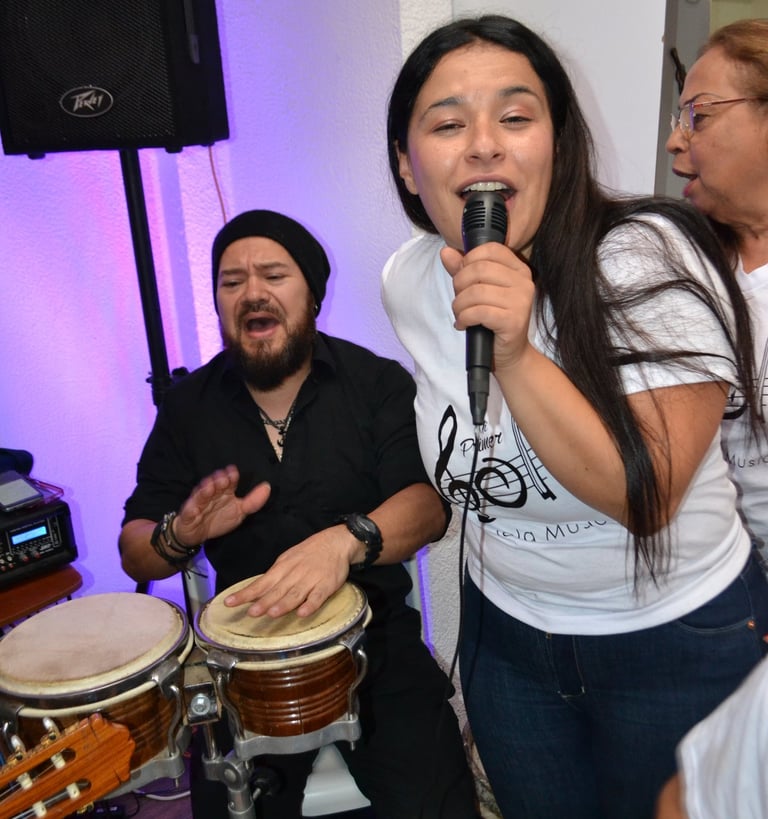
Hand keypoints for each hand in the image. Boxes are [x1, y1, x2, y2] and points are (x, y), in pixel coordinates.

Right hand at [173, 465, 270, 545]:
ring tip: (210, 488)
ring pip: (200, 494)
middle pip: (213, 484)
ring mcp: (198, 503)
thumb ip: (253, 501)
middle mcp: (211, 494)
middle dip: (218, 481)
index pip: (228, 481)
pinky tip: (195, 508)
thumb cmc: (219, 519)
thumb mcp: (239, 512)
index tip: (234, 473)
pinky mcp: (188, 514)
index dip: (231, 476)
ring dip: (204, 491)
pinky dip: (191, 509)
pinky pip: (189, 511)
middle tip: (224, 479)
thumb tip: (267, 487)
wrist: (197, 534)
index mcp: (223, 492)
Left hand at [223, 524, 356, 617]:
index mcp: (283, 567)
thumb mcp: (288, 559)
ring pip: (296, 594)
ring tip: (272, 613)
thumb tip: (257, 592)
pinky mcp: (327, 585)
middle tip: (251, 613)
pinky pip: (318, 596)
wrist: (336, 542)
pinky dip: (310, 605)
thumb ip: (275, 577)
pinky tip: (302, 613)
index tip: (230, 602)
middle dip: (264, 601)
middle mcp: (295, 574)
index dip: (246, 593)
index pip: (261, 583)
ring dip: (284, 604)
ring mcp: (311, 580)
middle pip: (277, 590)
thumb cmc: (309, 553)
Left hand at [441, 242, 535, 372]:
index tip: (462, 277)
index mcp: (518, 270)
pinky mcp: (513, 320)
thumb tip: (446, 252)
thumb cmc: (492, 320)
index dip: (468, 260)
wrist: (509, 353)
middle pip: (479, 269)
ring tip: (460, 314)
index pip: (491, 249)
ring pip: (476, 291)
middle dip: (459, 284)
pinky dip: (464, 318)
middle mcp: (524, 282)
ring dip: (459, 305)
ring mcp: (521, 301)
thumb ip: (462, 270)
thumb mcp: (477, 291)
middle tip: (459, 300)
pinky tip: (463, 324)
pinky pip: (479, 312)